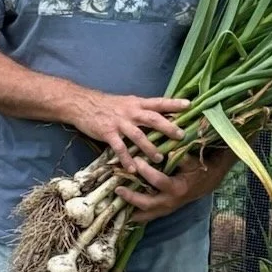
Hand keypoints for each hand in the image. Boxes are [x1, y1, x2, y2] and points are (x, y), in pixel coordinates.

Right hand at [70, 90, 188, 169]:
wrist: (81, 103)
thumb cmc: (106, 104)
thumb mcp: (126, 102)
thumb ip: (141, 109)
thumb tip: (160, 115)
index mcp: (136, 103)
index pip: (158, 102)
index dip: (174, 103)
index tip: (190, 105)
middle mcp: (130, 112)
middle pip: (153, 119)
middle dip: (168, 127)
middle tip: (181, 136)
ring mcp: (119, 123)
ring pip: (138, 135)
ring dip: (150, 148)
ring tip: (159, 159)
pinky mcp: (108, 133)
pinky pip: (120, 148)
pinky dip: (127, 159)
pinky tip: (133, 169)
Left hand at [115, 147, 237, 223]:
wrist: (207, 183)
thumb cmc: (197, 169)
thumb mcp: (191, 161)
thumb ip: (181, 157)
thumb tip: (169, 149)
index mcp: (177, 188)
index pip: (158, 181)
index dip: (146, 171)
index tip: (136, 160)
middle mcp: (171, 202)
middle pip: (147, 203)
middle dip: (131, 197)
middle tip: (118, 188)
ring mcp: (166, 209)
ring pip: (146, 214)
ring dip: (130, 209)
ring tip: (114, 205)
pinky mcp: (164, 211)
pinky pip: (148, 216)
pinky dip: (136, 216)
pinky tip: (123, 213)